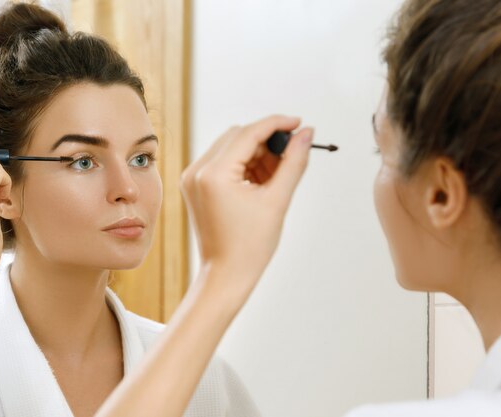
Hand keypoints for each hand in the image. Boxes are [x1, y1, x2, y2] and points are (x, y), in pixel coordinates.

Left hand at [181, 115, 313, 294]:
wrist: (226, 275)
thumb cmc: (251, 246)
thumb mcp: (277, 200)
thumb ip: (294, 162)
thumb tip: (307, 133)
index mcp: (213, 174)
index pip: (248, 133)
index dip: (277, 124)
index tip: (300, 123)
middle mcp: (197, 171)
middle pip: (238, 136)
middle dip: (267, 141)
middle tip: (292, 153)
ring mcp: (193, 178)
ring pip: (231, 147)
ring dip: (257, 153)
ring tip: (277, 176)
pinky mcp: (195, 185)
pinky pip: (223, 161)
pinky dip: (245, 165)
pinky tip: (262, 182)